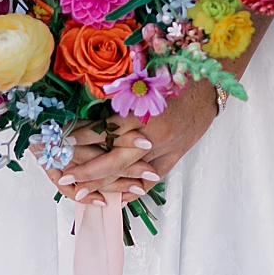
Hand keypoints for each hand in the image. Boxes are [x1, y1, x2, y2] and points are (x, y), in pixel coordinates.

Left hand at [52, 79, 219, 203]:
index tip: (63, 140)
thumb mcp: (147, 81)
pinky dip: (132, 190)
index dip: (84, 136)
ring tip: (83, 192)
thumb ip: (122, 98)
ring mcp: (165, 148)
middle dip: (89, 170)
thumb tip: (90, 109)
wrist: (210, 86)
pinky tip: (115, 198)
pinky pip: (151, 180)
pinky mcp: (174, 157)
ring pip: (130, 173)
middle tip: (65, 177)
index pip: (107, 129)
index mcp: (144, 110)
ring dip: (105, 183)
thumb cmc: (177, 76)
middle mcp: (153, 133)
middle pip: (115, 159)